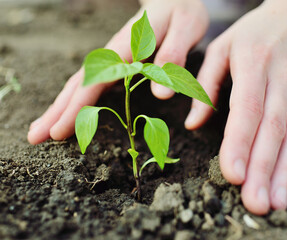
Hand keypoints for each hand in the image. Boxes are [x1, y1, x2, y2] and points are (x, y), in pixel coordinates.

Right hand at [27, 0, 208, 143]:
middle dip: (58, 111)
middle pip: (79, 84)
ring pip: (81, 84)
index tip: (58, 131)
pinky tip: (70, 111)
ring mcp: (112, 59)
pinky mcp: (116, 63)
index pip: (94, 81)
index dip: (76, 108)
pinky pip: (91, 82)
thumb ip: (173, 55)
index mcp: (126, 47)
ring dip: (61, 107)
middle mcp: (113, 54)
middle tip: (35, 137)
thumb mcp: (185, 29)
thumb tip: (162, 94)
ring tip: (43, 129)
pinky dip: (77, 99)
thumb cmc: (182, 13)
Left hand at [185, 2, 286, 213]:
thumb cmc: (253, 32)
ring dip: (285, 170)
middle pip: (273, 129)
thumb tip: (192, 124)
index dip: (240, 143)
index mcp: (253, 64)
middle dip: (263, 169)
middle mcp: (282, 78)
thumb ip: (204, 86)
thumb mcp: (221, 49)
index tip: (232, 175)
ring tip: (275, 201)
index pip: (247, 110)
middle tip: (255, 203)